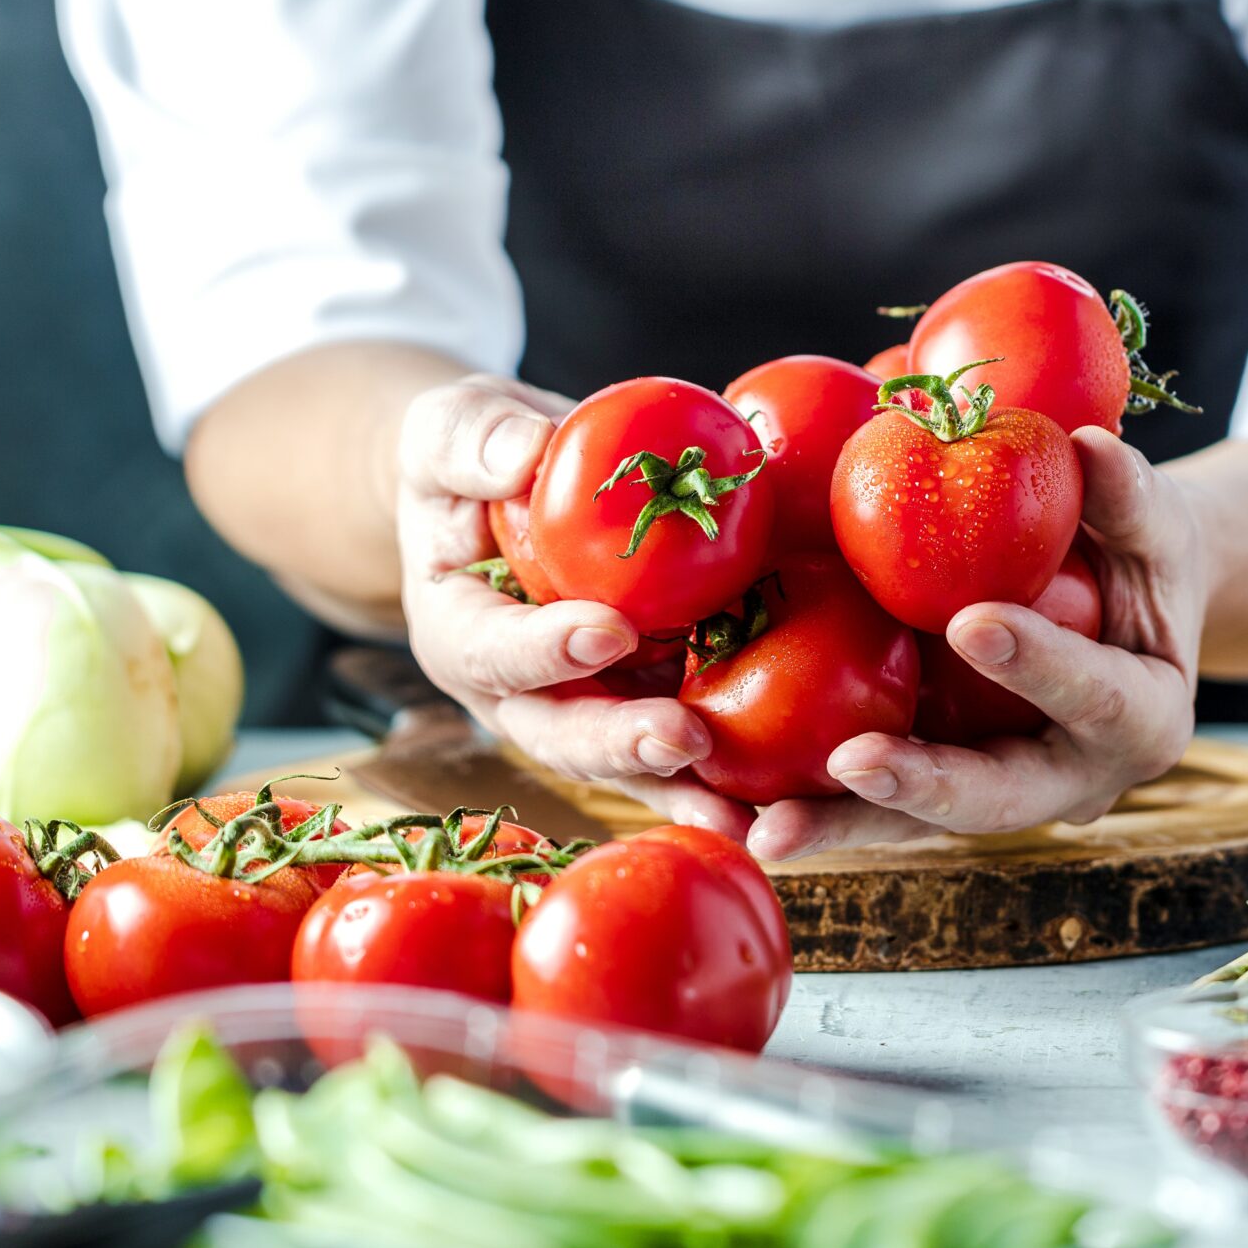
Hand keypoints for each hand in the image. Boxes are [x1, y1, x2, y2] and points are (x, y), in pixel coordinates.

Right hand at [392, 374, 752, 838]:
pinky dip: (732, 771)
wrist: (508, 495)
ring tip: (748, 818)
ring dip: (685, 791)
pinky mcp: (642, 703)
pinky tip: (795, 791)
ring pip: (629, 764)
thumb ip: (476, 440)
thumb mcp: (452, 428)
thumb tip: (524, 453)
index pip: (492, 651)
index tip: (606, 631)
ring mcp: (583, 708)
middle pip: (564, 734)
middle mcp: (517, 694)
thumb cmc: (474, 458)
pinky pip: (687, 742)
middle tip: (682, 741)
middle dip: (622, 745)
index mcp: (459, 631)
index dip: (544, 650)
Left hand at [746, 427, 1203, 860]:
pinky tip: (739, 809)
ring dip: (845, 826)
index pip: (1098, 696)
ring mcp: (1000, 794)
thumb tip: (1086, 443)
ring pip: (920, 826)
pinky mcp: (939, 788)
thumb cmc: (1139, 557)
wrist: (1120, 611)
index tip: (972, 621)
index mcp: (1144, 719)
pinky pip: (875, 805)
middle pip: (997, 799)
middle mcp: (1073, 780)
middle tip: (852, 764)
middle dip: (923, 786)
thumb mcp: (1152, 523)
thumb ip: (1127, 494)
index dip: (1042, 665)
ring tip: (770, 831)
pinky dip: (815, 806)